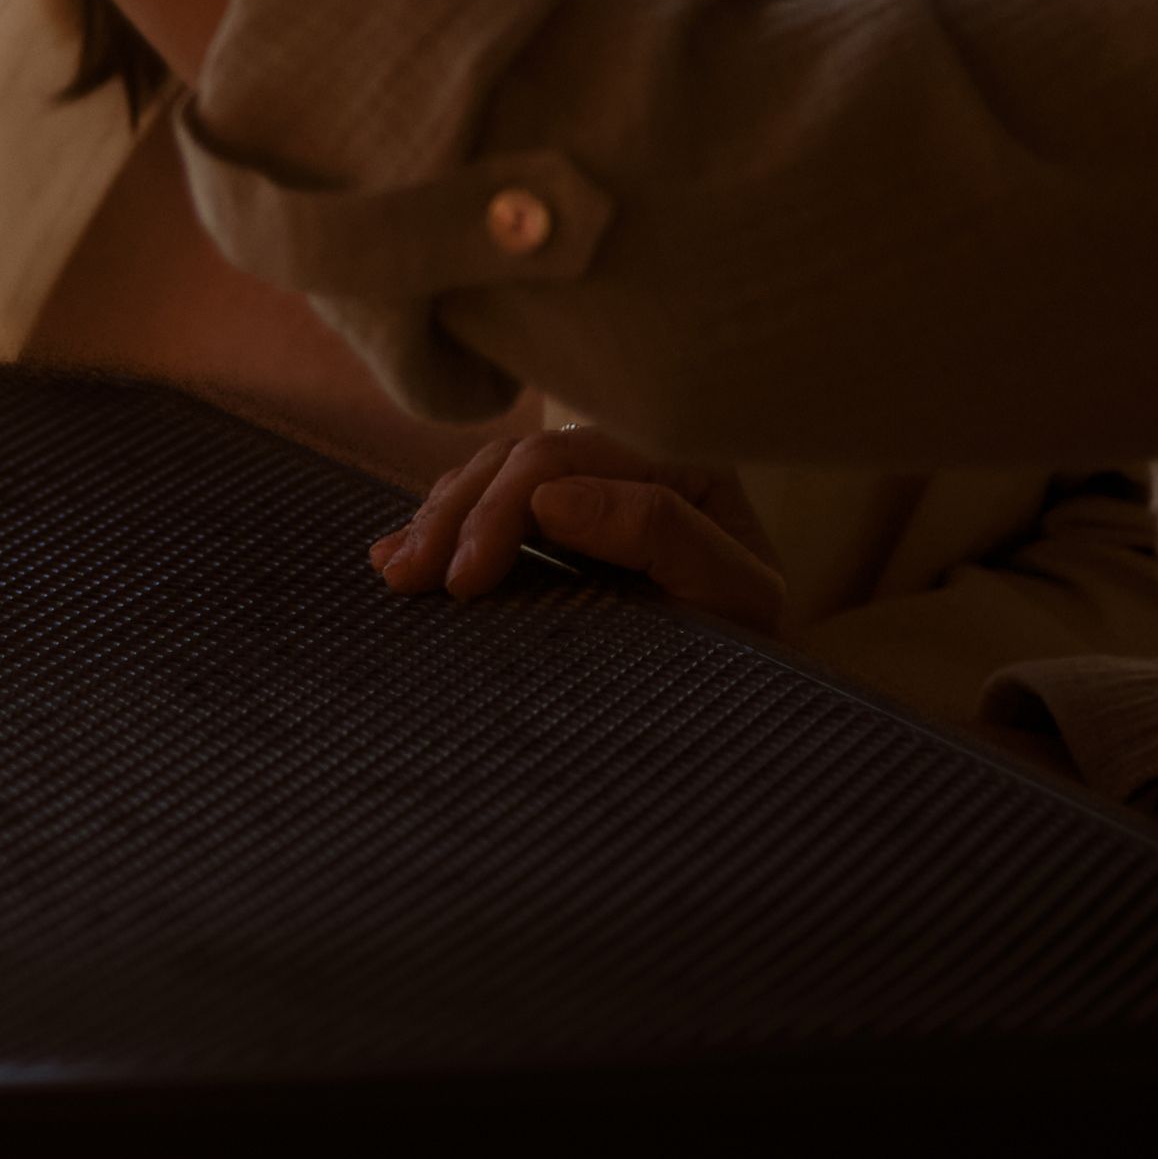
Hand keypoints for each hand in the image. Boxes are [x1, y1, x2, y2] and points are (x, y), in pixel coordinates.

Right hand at [370, 404, 784, 631]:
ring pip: (492, 476)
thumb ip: (661, 533)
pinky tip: (396, 554)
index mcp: (679, 465)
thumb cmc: (758, 649)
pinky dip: (440, 527)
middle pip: (518, 463)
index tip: (463, 583)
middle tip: (410, 580)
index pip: (565, 461)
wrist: (763, 697)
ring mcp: (591, 492)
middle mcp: (631, 463)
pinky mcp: (561, 527)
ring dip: (436, 519)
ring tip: (394, 571)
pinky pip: (487, 505)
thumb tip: (550, 497)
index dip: (502, 511)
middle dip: (456, 516)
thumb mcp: (734, 596)